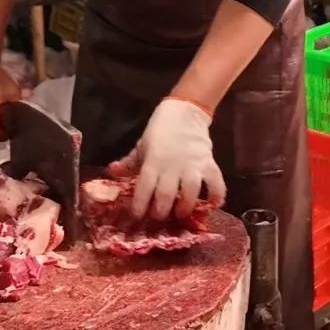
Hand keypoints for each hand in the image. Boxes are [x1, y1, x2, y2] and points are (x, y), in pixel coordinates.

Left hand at [112, 97, 225, 220]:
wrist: (185, 111)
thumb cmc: (160, 130)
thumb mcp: (142, 145)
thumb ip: (130, 162)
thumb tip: (112, 171)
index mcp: (152, 163)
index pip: (143, 190)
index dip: (138, 207)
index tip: (136, 218)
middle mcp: (172, 167)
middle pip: (166, 196)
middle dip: (161, 213)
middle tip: (159, 218)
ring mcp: (192, 165)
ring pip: (190, 193)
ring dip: (185, 208)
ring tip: (181, 214)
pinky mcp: (209, 162)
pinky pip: (216, 182)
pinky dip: (217, 196)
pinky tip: (213, 206)